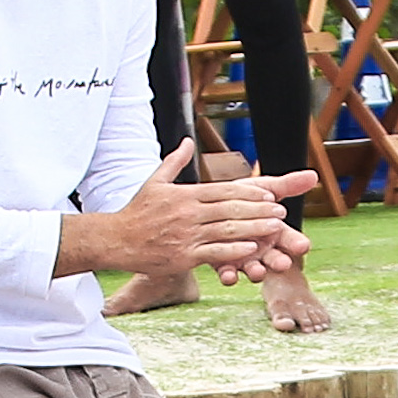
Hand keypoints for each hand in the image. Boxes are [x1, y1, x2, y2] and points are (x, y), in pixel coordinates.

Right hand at [107, 143, 297, 277]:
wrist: (116, 240)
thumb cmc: (137, 212)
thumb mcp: (154, 182)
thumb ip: (174, 161)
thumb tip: (187, 141)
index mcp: (184, 195)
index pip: (222, 191)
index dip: (248, 192)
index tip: (268, 194)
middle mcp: (187, 214)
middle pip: (230, 209)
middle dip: (258, 209)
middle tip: (281, 211)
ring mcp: (186, 235)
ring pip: (227, 230)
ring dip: (254, 228)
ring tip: (275, 228)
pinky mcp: (184, 257)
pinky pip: (214, 253)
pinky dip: (234, 251)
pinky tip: (253, 249)